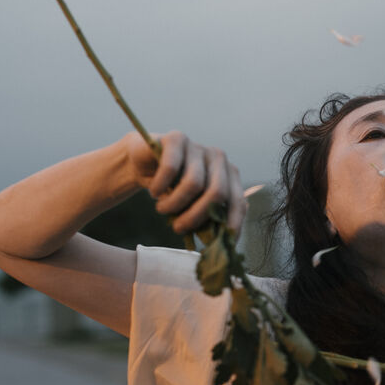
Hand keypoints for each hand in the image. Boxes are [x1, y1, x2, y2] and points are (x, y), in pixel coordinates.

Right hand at [123, 130, 247, 235]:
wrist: (145, 162)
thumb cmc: (173, 189)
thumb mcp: (193, 205)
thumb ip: (208, 219)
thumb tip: (221, 244)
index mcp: (229, 175)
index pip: (238, 202)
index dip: (231, 224)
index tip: (220, 246)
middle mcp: (219, 158)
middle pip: (217, 193)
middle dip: (196, 217)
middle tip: (178, 228)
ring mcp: (199, 146)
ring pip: (193, 183)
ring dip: (174, 204)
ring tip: (162, 209)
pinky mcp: (177, 139)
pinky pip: (171, 169)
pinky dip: (160, 187)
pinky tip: (154, 192)